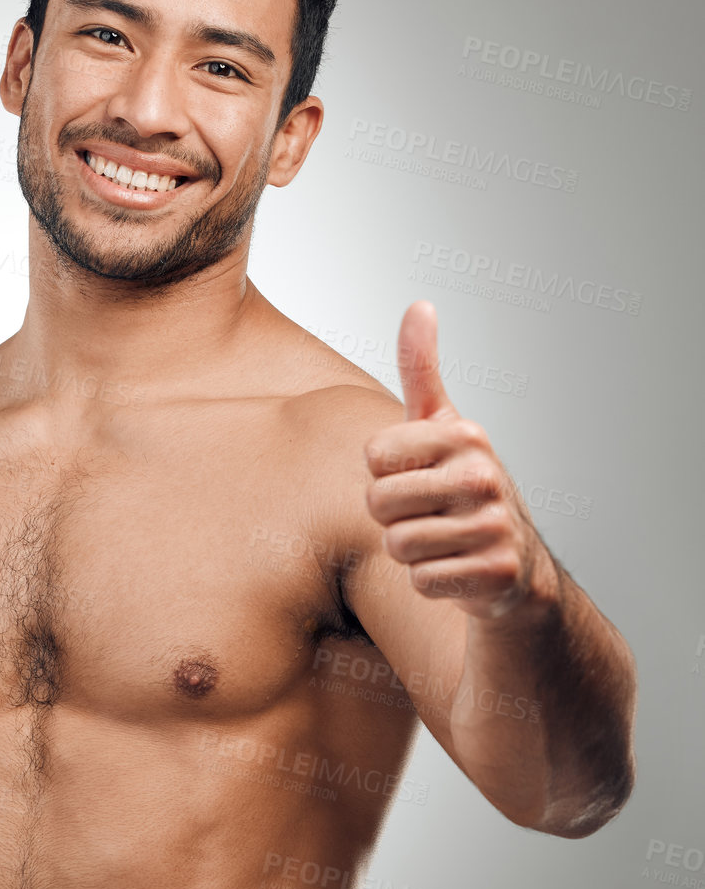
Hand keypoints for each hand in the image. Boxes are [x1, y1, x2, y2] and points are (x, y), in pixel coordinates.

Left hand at [363, 301, 552, 619]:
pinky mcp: (496, 573)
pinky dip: (431, 582)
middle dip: (392, 519)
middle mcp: (484, 475)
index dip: (384, 475)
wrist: (515, 565)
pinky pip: (421, 580)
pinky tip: (457, 570)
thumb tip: (419, 306)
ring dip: (411, 553)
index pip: (373, 457)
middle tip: (428, 517)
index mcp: (465, 435)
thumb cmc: (465, 491)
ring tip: (442, 543)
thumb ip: (422, 371)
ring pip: (397, 546)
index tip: (417, 478)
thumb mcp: (444, 427)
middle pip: (378, 503)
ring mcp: (494, 525)